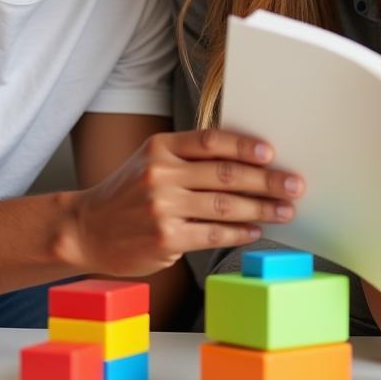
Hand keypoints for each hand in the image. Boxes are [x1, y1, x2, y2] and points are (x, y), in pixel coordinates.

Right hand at [62, 129, 303, 276]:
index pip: (210, 141)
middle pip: (224, 174)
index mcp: (160, 147)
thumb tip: (248, 161)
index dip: (244, 146)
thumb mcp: (151, 161)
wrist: (85, 229)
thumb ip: (190, 158)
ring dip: (262, 208)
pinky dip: (240, 232)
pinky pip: (213, 234)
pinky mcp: (166, 239)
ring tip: (285, 210)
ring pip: (224, 206)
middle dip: (266, 180)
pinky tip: (256, 229)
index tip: (272, 153)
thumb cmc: (128, 193)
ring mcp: (162, 208)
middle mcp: (160, 174)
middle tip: (295, 184)